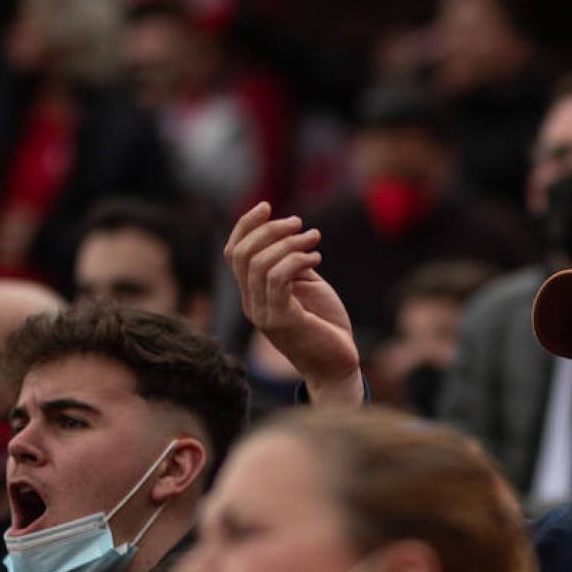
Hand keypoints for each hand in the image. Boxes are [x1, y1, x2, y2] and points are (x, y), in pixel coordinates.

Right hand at [225, 203, 362, 406]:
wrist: (338, 365)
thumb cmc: (325, 326)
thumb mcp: (306, 286)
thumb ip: (291, 263)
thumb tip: (289, 232)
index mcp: (252, 294)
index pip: (233, 253)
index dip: (245, 225)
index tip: (267, 206)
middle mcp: (251, 304)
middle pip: (242, 254)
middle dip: (269, 230)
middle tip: (299, 224)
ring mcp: (263, 314)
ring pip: (259, 263)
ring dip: (289, 243)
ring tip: (314, 240)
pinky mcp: (281, 320)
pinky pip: (278, 278)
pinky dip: (297, 260)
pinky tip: (317, 259)